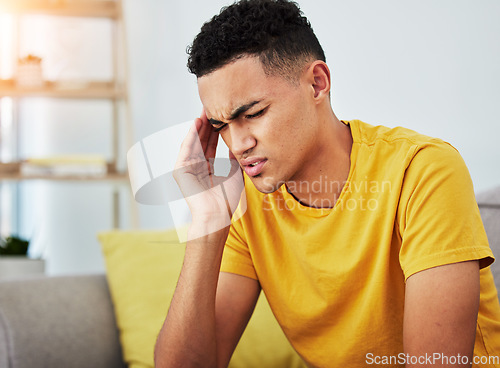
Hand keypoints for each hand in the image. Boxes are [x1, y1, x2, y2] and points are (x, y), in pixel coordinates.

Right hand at [173, 110, 243, 234]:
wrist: (217, 215)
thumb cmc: (227, 199)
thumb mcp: (234, 172)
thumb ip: (233, 157)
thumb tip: (238, 142)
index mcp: (208, 168)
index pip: (211, 144)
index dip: (216, 129)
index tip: (223, 115)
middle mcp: (196, 166)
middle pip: (202, 140)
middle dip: (207, 123)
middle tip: (213, 106)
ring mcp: (187, 168)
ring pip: (194, 141)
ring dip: (199, 125)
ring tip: (206, 110)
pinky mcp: (180, 170)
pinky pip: (186, 148)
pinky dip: (191, 136)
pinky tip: (197, 123)